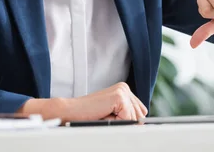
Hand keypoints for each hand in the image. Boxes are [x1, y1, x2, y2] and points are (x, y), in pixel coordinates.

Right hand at [19, 82, 147, 121]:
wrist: (71, 112)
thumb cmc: (88, 116)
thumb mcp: (112, 116)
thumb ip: (127, 116)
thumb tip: (142, 124)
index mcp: (123, 90)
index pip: (140, 111)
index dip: (132, 122)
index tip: (121, 124)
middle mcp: (124, 88)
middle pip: (139, 114)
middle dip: (126, 122)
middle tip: (107, 119)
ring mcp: (122, 90)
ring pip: (135, 117)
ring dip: (121, 123)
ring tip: (105, 116)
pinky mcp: (119, 96)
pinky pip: (128, 118)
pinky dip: (118, 122)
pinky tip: (105, 115)